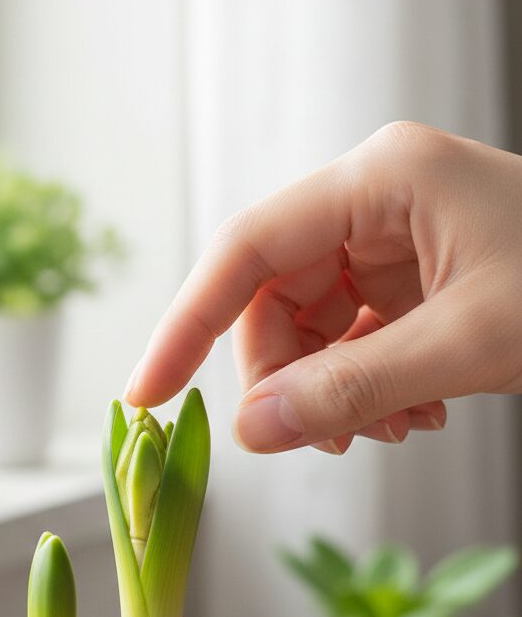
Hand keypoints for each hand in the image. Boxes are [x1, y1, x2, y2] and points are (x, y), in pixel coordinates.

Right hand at [125, 122, 521, 452]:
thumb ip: (351, 388)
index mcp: (378, 179)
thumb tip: (251, 432)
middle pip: (276, 294)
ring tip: (382, 430)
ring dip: (329, 386)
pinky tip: (410, 412)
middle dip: (285, 373)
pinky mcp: (414, 272)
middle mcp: (374, 198)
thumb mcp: (471, 344)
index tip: (146, 393)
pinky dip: (364, 382)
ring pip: (312, 321)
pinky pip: (355, 332)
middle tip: (313, 436)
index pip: (246, 249)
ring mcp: (394, 235)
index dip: (186, 324)